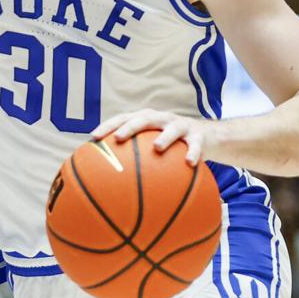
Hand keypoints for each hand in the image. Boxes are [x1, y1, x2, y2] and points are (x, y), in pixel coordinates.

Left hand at [90, 109, 213, 165]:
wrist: (205, 136)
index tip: (93, 137)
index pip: (123, 118)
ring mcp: (180, 126)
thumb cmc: (170, 144)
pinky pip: (196, 145)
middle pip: (144, 118)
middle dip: (130, 126)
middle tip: (118, 138)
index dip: (108, 125)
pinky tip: (190, 164)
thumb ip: (133, 156)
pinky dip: (193, 153)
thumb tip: (107, 179)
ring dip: (164, 137)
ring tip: (157, 148)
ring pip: (172, 128)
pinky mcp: (198, 136)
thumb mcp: (151, 146)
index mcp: (146, 119)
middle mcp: (161, 119)